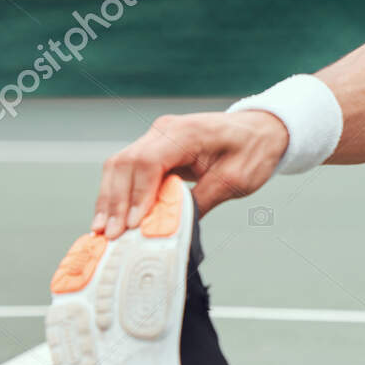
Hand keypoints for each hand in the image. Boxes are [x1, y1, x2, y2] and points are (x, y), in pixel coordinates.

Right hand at [92, 111, 289, 236]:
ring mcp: (156, 137)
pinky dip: (118, 193)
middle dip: (115, 202)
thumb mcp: (236, 180)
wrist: (261, 129)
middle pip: (125, 163)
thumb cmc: (253, 151)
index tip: (132, 223)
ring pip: (119, 166)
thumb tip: (172, 227)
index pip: (148, 162)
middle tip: (110, 235)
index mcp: (186, 133)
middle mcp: (163, 130)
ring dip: (109, 199)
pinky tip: (111, 217)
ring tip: (103, 230)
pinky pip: (128, 170)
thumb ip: (202, 201)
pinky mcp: (154, 148)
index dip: (137, 195)